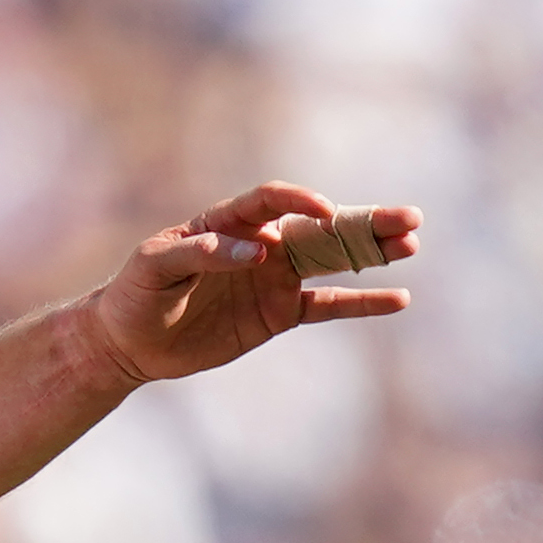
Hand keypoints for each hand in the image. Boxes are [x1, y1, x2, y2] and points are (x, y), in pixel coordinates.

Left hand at [86, 182, 419, 381]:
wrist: (130, 341)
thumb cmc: (135, 293)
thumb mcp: (155, 267)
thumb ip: (201, 254)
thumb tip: (255, 253)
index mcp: (227, 222)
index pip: (272, 202)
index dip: (299, 202)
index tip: (326, 212)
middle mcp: (260, 244)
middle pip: (319, 227)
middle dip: (362, 221)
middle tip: (409, 218)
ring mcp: (273, 278)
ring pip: (332, 262)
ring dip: (371, 253)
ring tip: (412, 244)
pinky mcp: (278, 313)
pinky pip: (327, 307)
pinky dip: (361, 303)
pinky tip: (397, 299)